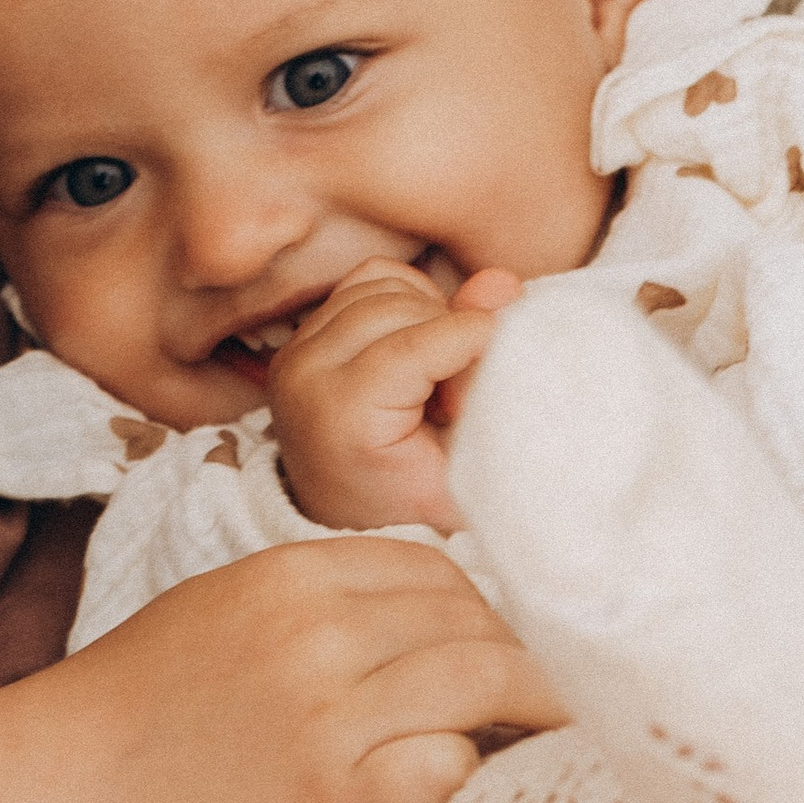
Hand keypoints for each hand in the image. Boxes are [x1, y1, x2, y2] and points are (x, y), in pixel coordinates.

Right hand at [64, 536, 566, 802]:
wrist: (66, 788)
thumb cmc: (147, 703)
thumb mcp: (229, 605)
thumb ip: (324, 598)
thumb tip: (432, 612)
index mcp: (294, 574)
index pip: (438, 571)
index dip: (491, 609)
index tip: (519, 644)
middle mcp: (320, 633)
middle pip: (475, 622)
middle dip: (531, 658)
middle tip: (565, 696)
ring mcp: (332, 716)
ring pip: (484, 683)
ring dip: (532, 712)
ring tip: (560, 736)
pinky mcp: (338, 801)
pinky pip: (447, 771)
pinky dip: (465, 775)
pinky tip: (460, 790)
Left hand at [266, 257, 523, 530]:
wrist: (354, 521)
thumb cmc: (417, 506)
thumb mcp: (467, 462)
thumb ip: (488, 377)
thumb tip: (500, 281)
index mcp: (339, 417)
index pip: (417, 343)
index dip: (477, 339)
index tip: (507, 365)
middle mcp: (305, 375)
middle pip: (403, 306)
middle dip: (452, 333)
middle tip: (462, 394)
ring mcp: (296, 350)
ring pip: (387, 285)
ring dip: (431, 316)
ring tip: (437, 377)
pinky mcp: (303, 335)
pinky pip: (369, 281)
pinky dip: (407, 298)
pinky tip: (418, 347)